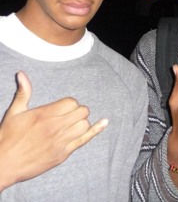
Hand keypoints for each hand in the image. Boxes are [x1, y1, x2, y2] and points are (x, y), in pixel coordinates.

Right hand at [0, 71, 107, 190]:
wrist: (3, 165)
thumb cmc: (7, 138)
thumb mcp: (14, 113)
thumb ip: (23, 92)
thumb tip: (22, 74)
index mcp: (45, 115)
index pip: (71, 102)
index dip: (70, 104)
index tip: (63, 108)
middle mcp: (55, 127)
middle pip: (81, 112)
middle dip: (78, 111)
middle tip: (69, 116)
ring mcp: (60, 142)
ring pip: (84, 125)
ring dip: (82, 122)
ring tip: (73, 124)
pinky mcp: (63, 154)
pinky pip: (85, 140)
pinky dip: (96, 130)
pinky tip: (105, 122)